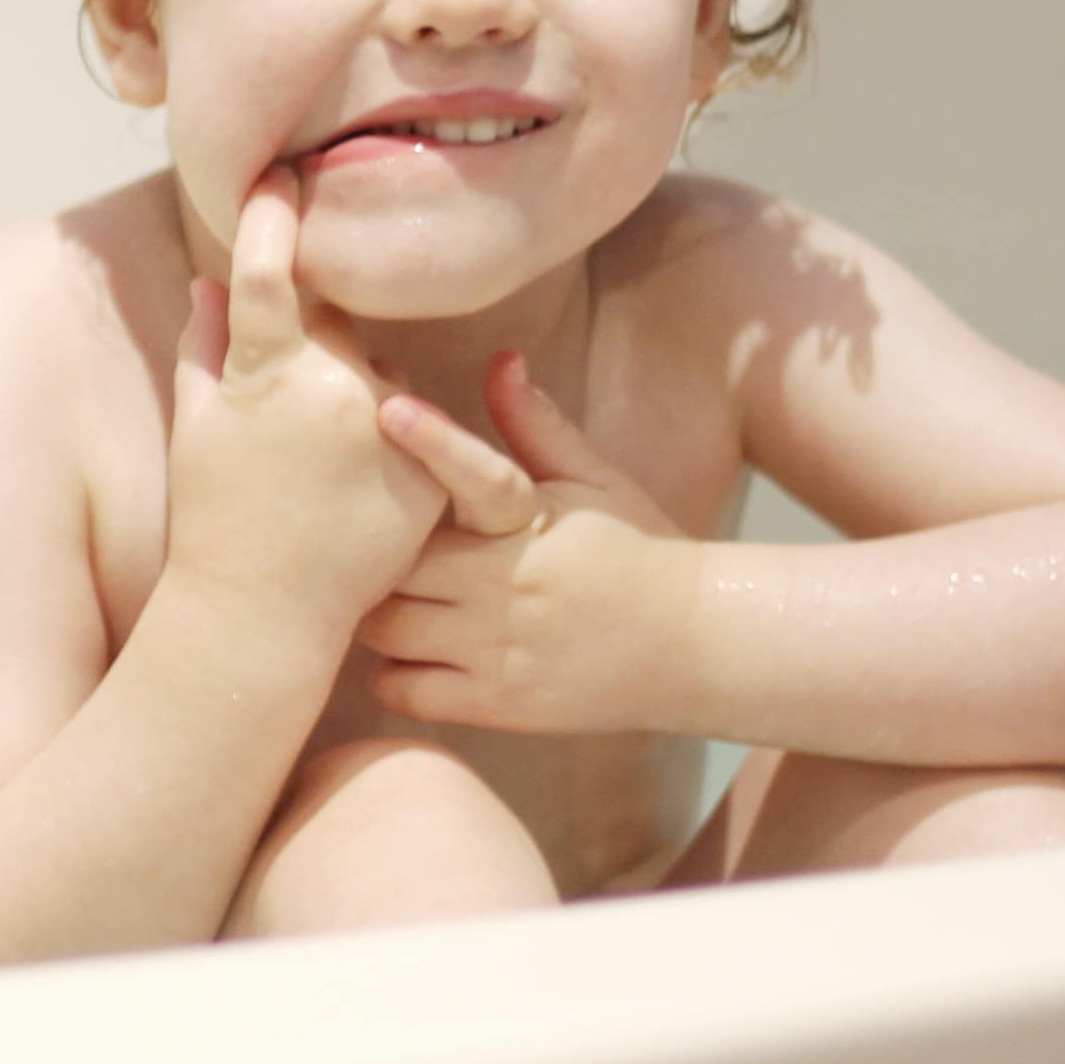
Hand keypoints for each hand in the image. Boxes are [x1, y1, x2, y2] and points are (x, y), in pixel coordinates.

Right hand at [163, 170, 478, 635]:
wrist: (264, 615)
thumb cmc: (215, 519)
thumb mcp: (197, 426)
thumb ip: (204, 346)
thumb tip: (208, 281)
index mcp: (269, 369)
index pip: (268, 271)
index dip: (271, 219)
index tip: (280, 177)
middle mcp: (338, 386)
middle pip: (338, 329)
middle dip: (316, 351)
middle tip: (286, 426)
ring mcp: (391, 429)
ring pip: (384, 378)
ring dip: (361, 402)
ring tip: (320, 475)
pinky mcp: (434, 471)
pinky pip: (422, 430)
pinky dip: (399, 447)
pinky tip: (357, 494)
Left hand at [358, 351, 698, 733]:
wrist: (700, 645)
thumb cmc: (638, 550)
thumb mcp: (596, 481)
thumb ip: (537, 426)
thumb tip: (501, 358)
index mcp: (530, 521)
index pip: (477, 473)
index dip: (430, 441)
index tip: (391, 410)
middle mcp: (509, 584)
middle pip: (393, 563)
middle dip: (372, 553)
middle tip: (364, 547)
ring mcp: (500, 649)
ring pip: (384, 630)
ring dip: (374, 614)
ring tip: (386, 601)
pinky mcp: (500, 705)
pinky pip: (405, 691)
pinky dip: (394, 675)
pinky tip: (412, 656)